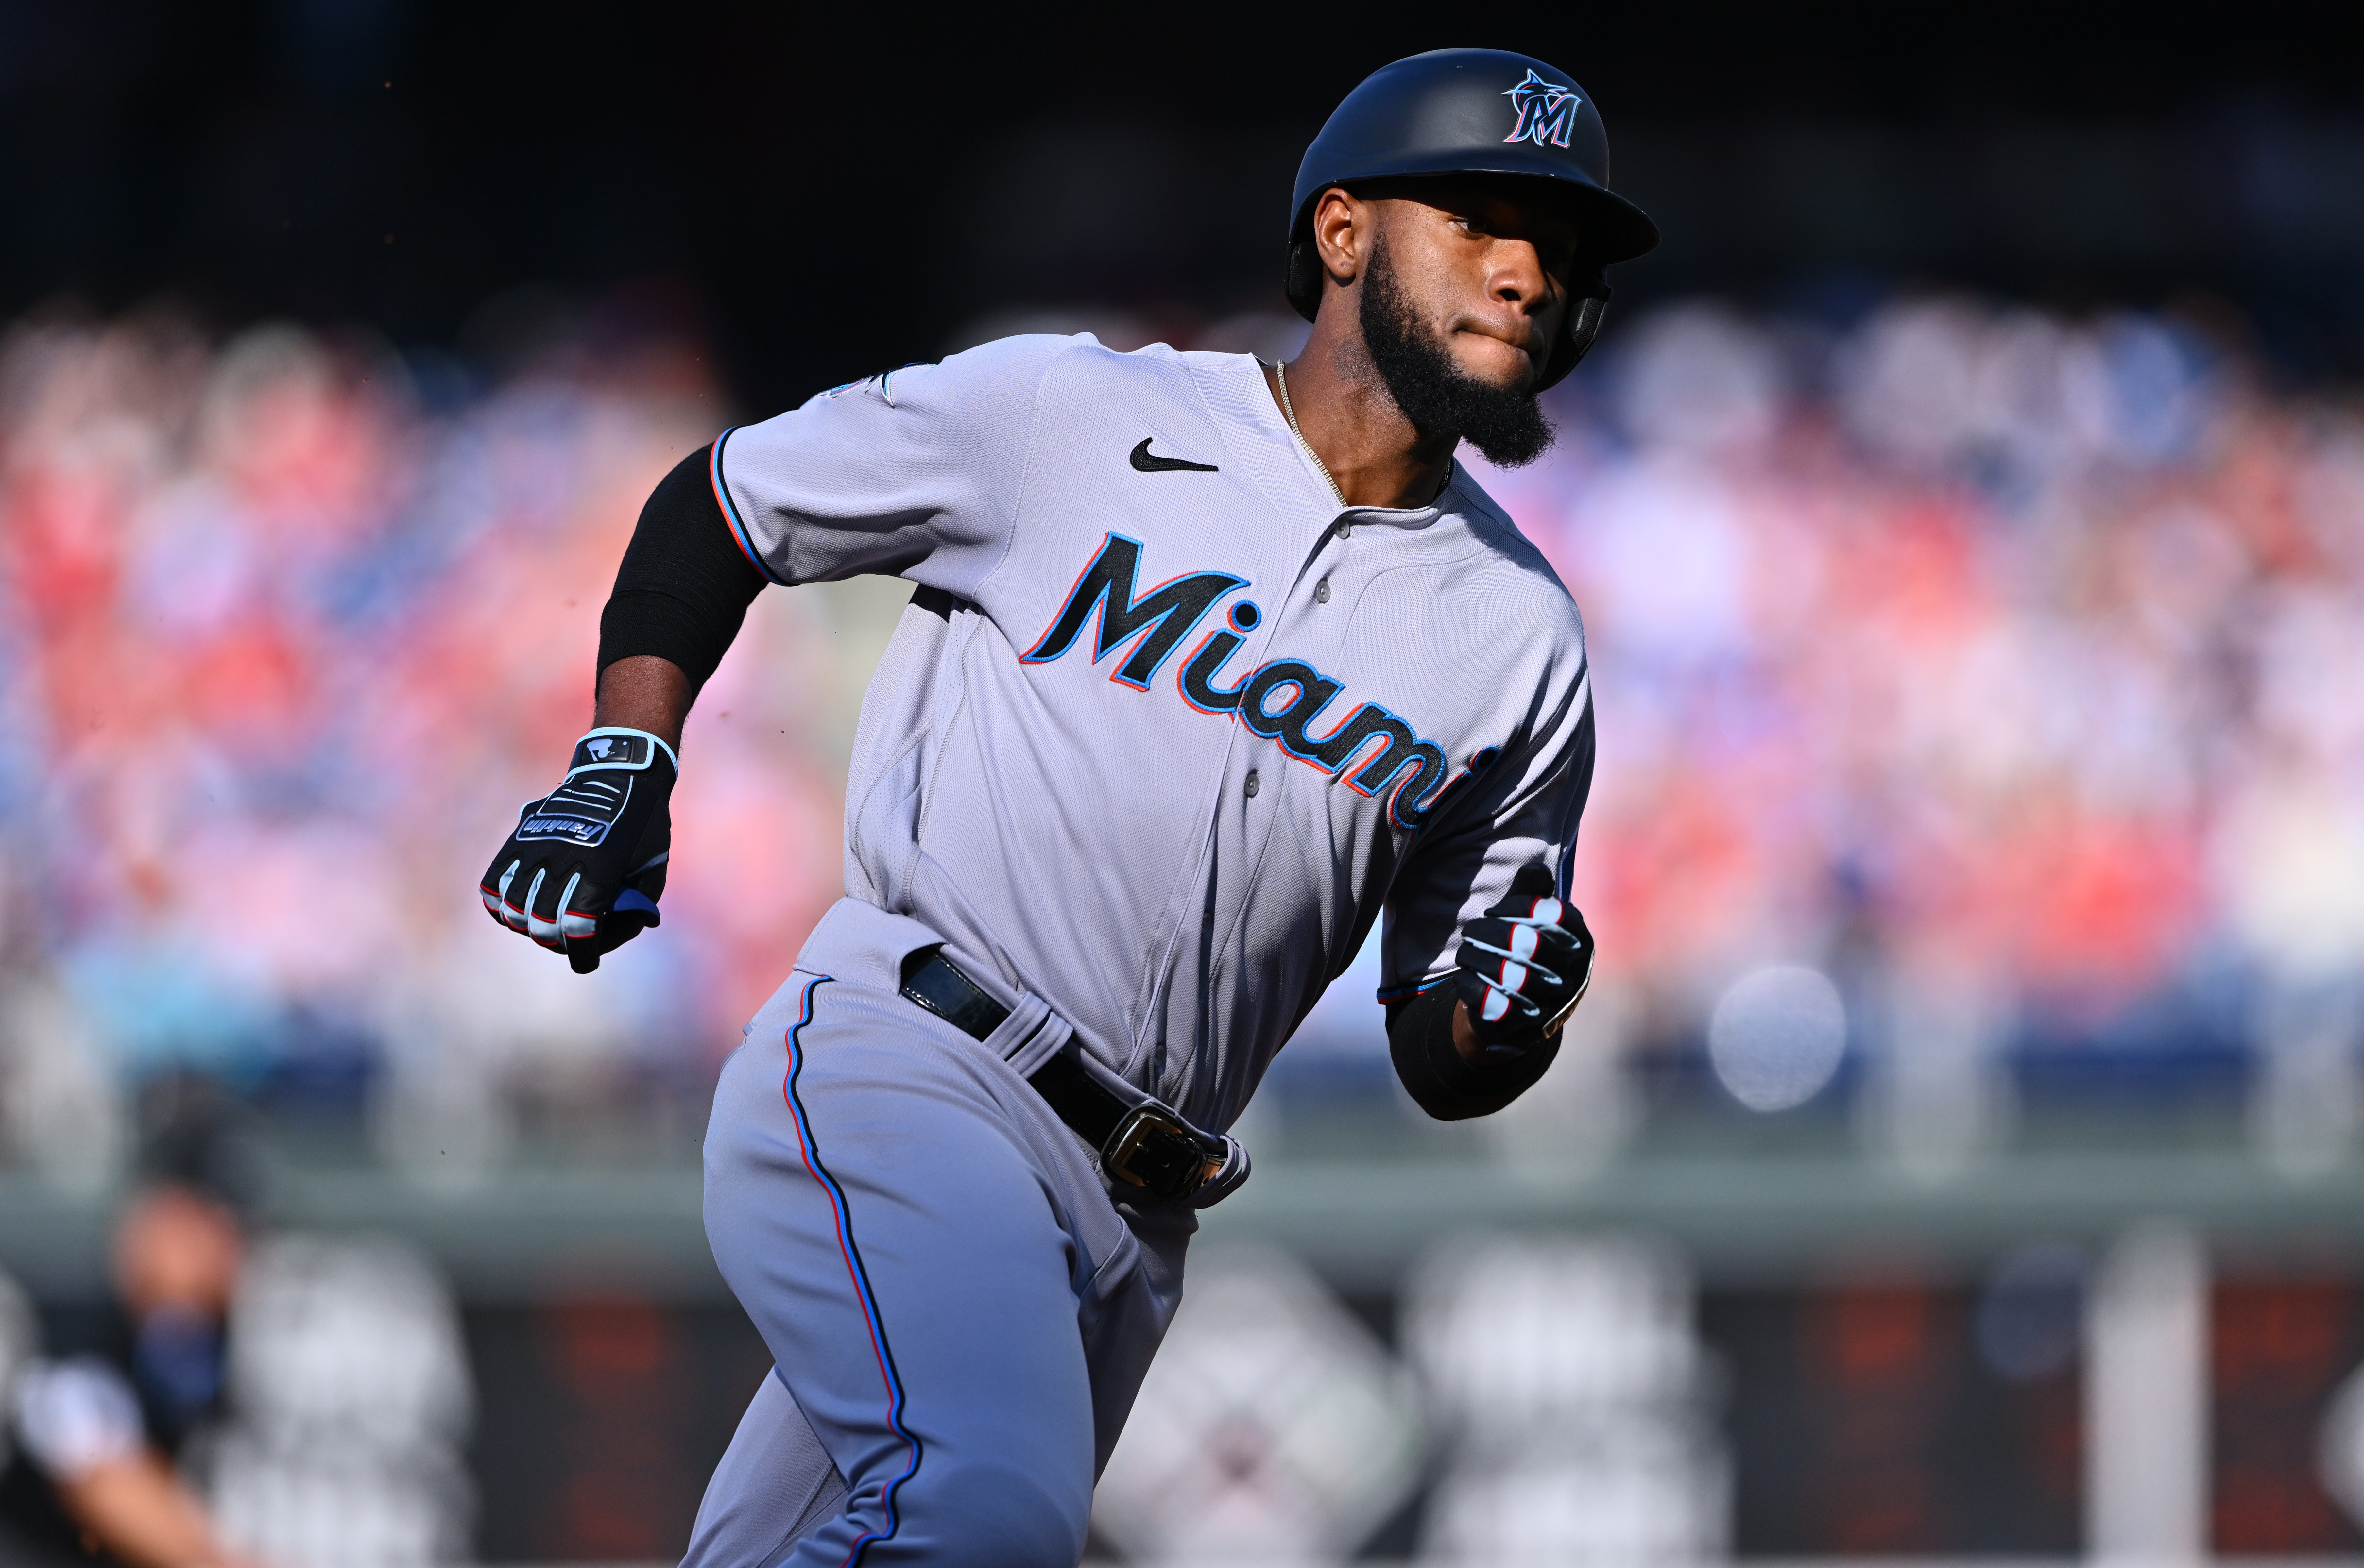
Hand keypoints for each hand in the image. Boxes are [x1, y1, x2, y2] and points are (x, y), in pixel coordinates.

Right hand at [480, 728, 674, 972]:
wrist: (619, 772)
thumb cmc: (643, 827)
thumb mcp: (654, 867)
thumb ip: (633, 907)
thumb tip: (604, 938)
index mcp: (601, 866)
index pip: (578, 927)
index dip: (581, 953)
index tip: (586, 960)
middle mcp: (563, 857)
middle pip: (543, 922)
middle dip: (558, 940)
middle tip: (571, 938)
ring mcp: (536, 846)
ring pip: (513, 907)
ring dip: (529, 924)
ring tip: (545, 922)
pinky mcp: (519, 838)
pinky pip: (493, 883)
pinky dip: (500, 904)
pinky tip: (518, 908)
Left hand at [1453, 863, 1592, 1056]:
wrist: (1519, 1009)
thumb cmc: (1525, 951)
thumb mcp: (1532, 920)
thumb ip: (1532, 893)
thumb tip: (1535, 869)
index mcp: (1580, 941)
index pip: (1554, 914)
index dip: (1517, 907)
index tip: (1494, 909)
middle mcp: (1574, 973)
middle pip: (1529, 943)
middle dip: (1489, 932)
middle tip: (1471, 930)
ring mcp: (1554, 1003)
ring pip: (1510, 975)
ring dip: (1477, 957)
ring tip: (1464, 951)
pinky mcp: (1528, 1027)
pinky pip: (1496, 1004)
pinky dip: (1473, 987)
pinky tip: (1463, 976)